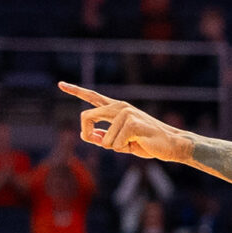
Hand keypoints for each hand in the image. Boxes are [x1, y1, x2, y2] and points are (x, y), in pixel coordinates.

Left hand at [62, 84, 192, 162]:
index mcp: (115, 109)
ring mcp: (125, 112)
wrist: (171, 145)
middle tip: (102, 143)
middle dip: (88, 133)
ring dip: (115, 147)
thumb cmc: (147, 143)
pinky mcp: (132, 122)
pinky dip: (124, 149)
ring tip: (132, 143)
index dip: (75, 90)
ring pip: (103, 138)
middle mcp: (119, 107)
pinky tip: (137, 143)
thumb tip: (90, 136)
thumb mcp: (121, 143)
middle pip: (87, 116)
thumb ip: (104, 138)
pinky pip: (115, 142)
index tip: (60, 84)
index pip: (92, 97)